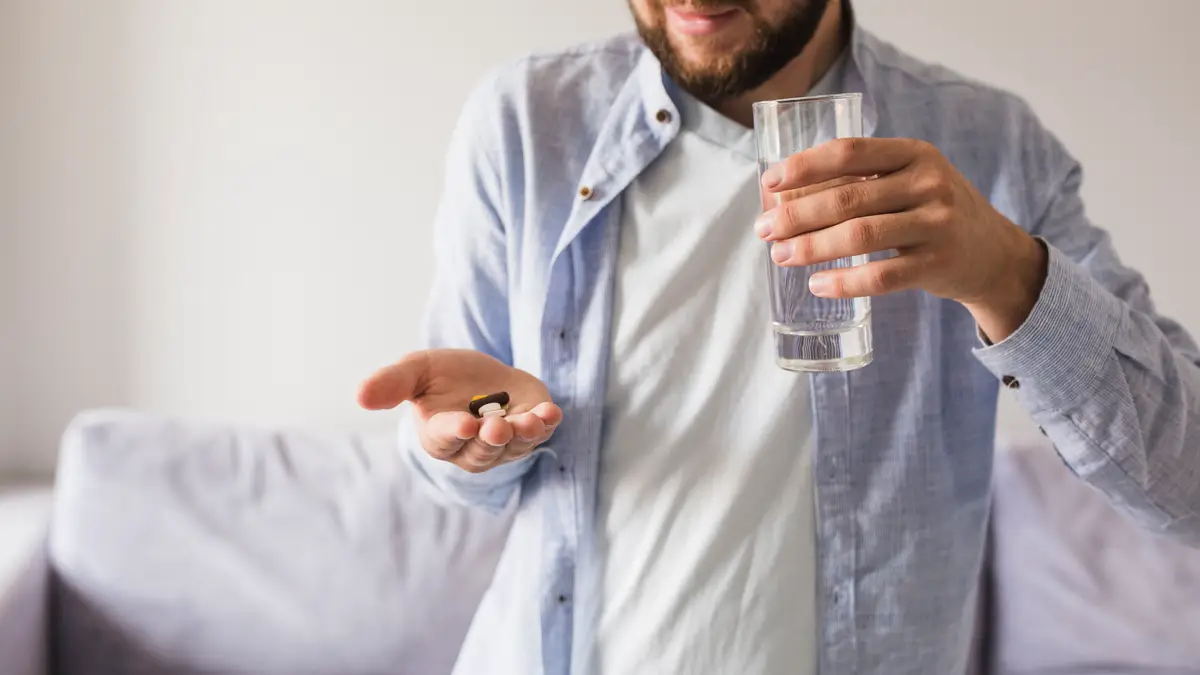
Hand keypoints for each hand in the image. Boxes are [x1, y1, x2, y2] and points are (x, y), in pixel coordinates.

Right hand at [357, 349, 561, 472]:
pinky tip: (551, 413)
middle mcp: (473, 448)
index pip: (446, 440)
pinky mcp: (532, 430)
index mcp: (440, 436)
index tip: (464, 424)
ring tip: (530, 421)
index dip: (455, 433)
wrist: (481, 372)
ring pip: (514, 448)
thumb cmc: (443, 376)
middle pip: (482, 452)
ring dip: (523, 436)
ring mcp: (505, 443)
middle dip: (491, 440)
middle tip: (496, 426)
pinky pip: (541, 434)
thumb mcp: (416, 371)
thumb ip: (392, 384)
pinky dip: (547, 425)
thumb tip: (359, 396)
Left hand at [754, 137, 1047, 341]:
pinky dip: (844, 281)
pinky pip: (882, 276)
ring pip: (860, 236)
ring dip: (811, 248)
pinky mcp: (938, 264)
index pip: (849, 152)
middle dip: (796, 215)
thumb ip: (859, 182)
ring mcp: (936, 224)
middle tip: (763, 229)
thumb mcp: (908, 182)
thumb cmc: (931, 212)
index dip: (804, 166)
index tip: (769, 184)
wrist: (993, 253)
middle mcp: (928, 183)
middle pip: (848, 198)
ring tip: (780, 256)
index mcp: (914, 153)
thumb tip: (782, 199)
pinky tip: (817, 284)